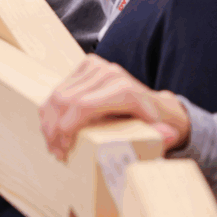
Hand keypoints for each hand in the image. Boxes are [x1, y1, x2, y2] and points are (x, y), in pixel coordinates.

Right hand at [40, 55, 190, 161]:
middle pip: (65, 100)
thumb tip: (168, 135)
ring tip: (51, 143)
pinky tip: (51, 127)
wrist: (155, 106)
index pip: (82, 106)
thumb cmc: (155, 125)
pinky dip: (50, 110)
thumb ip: (163, 136)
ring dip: (48, 121)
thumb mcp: (161, 134)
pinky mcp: (86, 65)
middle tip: (54, 151)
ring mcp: (95, 66)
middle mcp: (108, 73)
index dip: (66, 129)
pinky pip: (59, 88)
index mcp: (124, 89)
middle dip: (53, 129)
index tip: (63, 151)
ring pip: (57, 94)